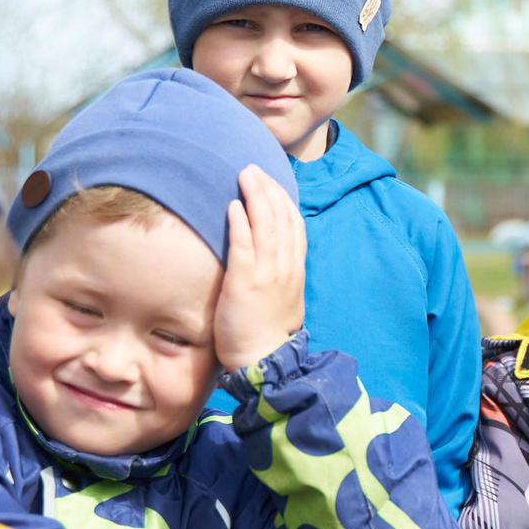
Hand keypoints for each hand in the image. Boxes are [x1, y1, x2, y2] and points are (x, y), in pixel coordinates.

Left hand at [213, 163, 307, 371]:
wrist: (264, 360)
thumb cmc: (266, 334)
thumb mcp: (283, 299)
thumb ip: (279, 276)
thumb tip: (268, 259)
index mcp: (295, 271)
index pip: (295, 226)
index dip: (283, 200)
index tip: (270, 182)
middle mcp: (285, 268)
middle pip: (282, 218)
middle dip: (268, 189)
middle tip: (253, 169)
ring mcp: (267, 274)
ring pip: (266, 225)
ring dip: (256, 196)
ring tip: (244, 175)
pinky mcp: (246, 282)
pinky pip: (244, 246)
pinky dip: (240, 223)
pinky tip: (233, 205)